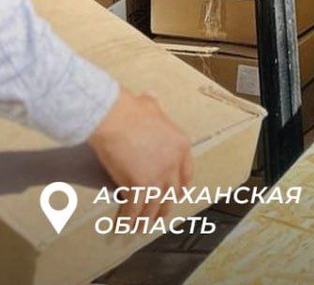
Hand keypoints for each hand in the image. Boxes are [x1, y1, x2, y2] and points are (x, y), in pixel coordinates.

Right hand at [87, 88, 192, 219]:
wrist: (115, 118)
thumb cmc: (131, 109)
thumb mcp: (150, 104)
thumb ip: (153, 105)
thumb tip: (149, 97)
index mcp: (181, 145)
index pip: (187, 173)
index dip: (181, 187)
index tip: (177, 195)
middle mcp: (172, 164)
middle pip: (171, 194)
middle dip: (163, 207)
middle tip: (156, 216)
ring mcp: (156, 178)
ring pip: (152, 206)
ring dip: (144, 219)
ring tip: (137, 227)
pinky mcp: (138, 187)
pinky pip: (132, 210)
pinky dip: (125, 221)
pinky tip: (120, 226)